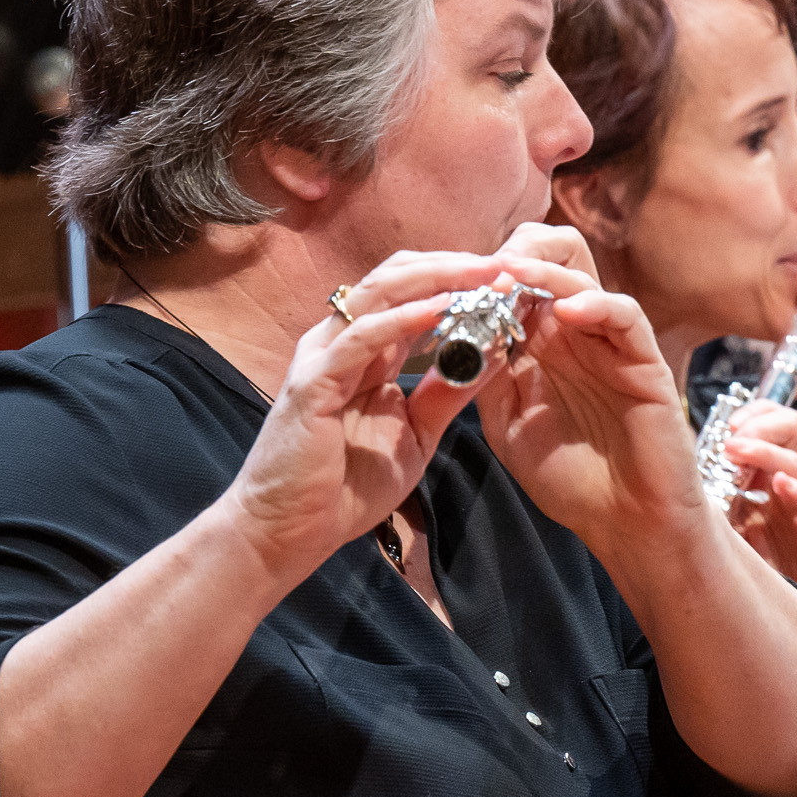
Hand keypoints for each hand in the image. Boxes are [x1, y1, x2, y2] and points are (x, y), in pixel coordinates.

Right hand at [216, 248, 538, 585]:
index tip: (507, 279)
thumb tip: (491, 355)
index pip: (410, 293)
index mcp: (365, 351)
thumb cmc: (344, 485)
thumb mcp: (415, 433)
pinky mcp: (313, 383)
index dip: (457, 279)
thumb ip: (446, 393)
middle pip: (396, 278)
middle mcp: (341, 342)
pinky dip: (402, 319)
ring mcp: (323, 357)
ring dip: (435, 279)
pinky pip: (361, 338)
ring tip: (483, 273)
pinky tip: (440, 309)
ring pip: (379, 293)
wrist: (289, 531)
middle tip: (504, 264)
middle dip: (452, 267)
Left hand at [475, 222, 708, 553]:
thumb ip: (486, 377)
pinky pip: (625, 315)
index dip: (483, 273)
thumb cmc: (569, 479)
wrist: (624, 523)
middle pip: (554, 256)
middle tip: (486, 266)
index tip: (450, 279)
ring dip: (545, 269)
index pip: (516, 281)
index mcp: (541, 343)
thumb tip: (455, 332)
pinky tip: (564, 313)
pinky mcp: (644, 361)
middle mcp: (576, 332)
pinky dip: (595, 304)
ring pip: (584, 274)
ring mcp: (611, 343)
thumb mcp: (507, 425)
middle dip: (519, 249)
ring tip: (511, 275)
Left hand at [718, 403, 796, 661]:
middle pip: (791, 430)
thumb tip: (667, 479)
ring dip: (767, 452)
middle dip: (759, 424)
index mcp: (771, 480)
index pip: (772, 424)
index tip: (724, 422)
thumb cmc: (771, 577)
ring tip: (738, 449)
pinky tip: (782, 486)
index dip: (751, 414)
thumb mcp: (732, 534)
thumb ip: (713, 504)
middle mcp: (794, 488)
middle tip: (729, 434)